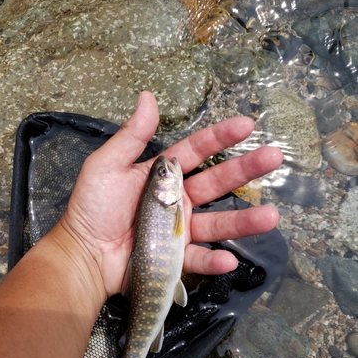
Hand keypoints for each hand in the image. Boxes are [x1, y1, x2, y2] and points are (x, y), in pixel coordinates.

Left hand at [60, 91, 282, 299]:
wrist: (83, 254)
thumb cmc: (92, 208)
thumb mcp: (106, 166)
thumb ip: (131, 136)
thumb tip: (147, 96)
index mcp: (162, 175)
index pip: (197, 151)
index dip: (220, 137)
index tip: (246, 124)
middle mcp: (178, 200)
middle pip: (217, 182)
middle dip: (246, 169)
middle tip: (274, 156)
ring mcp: (181, 229)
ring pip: (219, 222)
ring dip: (245, 220)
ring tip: (272, 216)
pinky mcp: (178, 258)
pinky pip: (200, 259)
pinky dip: (214, 260)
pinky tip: (228, 258)